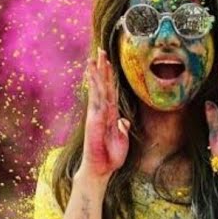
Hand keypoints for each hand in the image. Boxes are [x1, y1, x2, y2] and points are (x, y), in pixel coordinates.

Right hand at [81, 48, 129, 181]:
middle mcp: (101, 111)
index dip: (109, 76)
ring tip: (94, 57)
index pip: (110, 91)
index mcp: (109, 114)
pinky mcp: (94, 118)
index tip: (109, 62)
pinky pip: (96, 99)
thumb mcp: (121, 139)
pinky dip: (95, 86)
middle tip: (101, 50)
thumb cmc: (110, 156)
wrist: (101, 168)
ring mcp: (96, 114)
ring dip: (96, 72)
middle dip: (102, 68)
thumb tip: (124, 121)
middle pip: (103, 85)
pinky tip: (93, 75)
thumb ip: (122, 128)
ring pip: (98, 89)